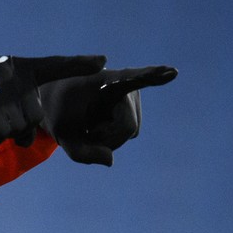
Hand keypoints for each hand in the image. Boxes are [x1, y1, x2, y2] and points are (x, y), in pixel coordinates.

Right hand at [0, 55, 105, 146]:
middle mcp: (11, 73)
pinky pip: (0, 131)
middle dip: (18, 127)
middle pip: (34, 116)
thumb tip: (26, 135)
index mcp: (18, 66)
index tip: (103, 62)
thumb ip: (14, 106)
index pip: (54, 64)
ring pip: (18, 127)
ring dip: (0, 132)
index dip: (78, 64)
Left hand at [36, 65, 177, 165]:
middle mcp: (126, 85)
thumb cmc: (58, 111)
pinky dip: (111, 136)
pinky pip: (128, 133)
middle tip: (82, 131)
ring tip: (89, 121)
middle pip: (126, 128)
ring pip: (129, 133)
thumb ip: (79, 152)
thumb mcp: (61, 134)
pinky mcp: (134, 110)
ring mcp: (134, 97)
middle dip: (104, 139)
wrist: (59, 99)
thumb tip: (110, 161)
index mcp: (104, 79)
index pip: (132, 79)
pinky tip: (97, 124)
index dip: (153, 76)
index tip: (173, 72)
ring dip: (106, 137)